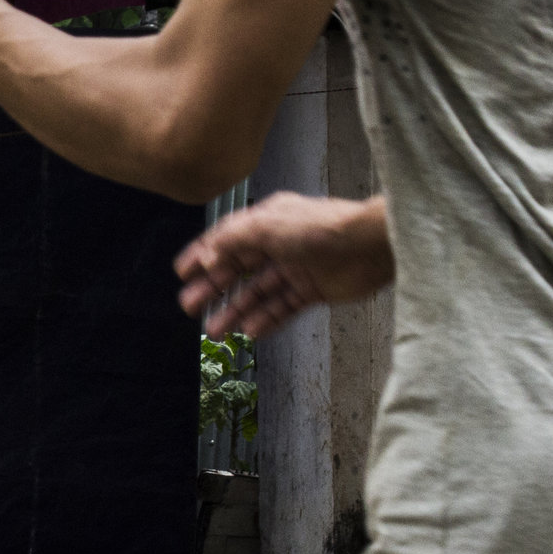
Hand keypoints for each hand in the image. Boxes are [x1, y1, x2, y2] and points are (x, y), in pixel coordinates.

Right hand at [176, 192, 393, 339]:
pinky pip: (283, 307)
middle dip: (213, 288)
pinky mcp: (314, 290)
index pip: (225, 240)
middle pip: (238, 269)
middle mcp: (277, 244)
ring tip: (215, 330)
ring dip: (236, 310)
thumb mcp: (266, 225)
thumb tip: (207, 256)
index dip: (202, 255)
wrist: (370, 245)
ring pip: (257, 293)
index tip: (182, 273)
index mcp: (263, 222)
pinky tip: (250, 331)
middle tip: (190, 306)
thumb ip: (232, 240)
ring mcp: (296, 269)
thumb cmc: (320, 227)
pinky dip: (266, 319)